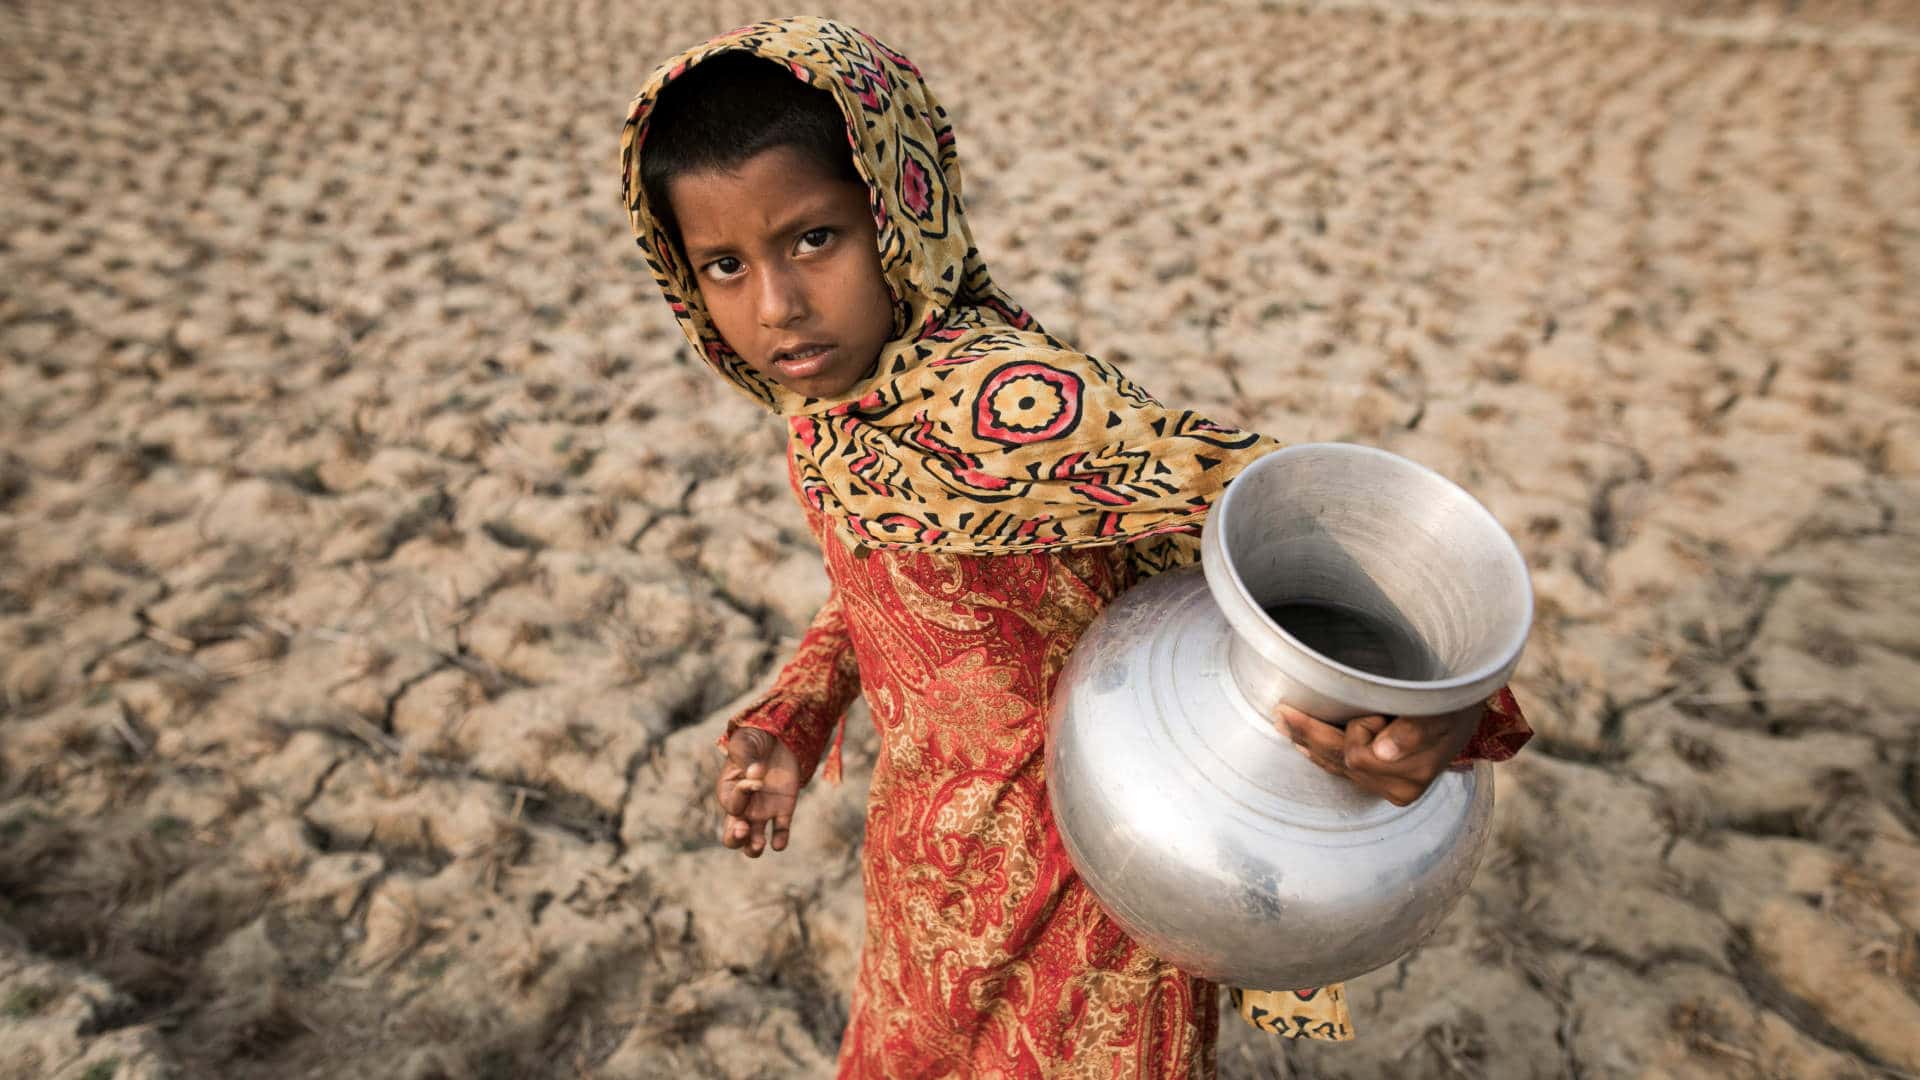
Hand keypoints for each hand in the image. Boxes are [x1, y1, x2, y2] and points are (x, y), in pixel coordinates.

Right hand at [716, 727, 800, 856]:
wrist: (776, 738)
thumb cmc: (753, 741)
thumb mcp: (746, 744)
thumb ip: (748, 758)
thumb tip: (756, 773)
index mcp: (728, 793)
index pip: (732, 804)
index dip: (743, 794)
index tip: (756, 779)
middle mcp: (743, 809)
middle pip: (732, 836)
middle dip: (735, 838)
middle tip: (744, 829)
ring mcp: (762, 812)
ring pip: (753, 843)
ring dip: (753, 848)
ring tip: (759, 844)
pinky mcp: (783, 811)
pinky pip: (780, 832)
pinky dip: (780, 841)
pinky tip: (779, 842)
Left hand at [1274, 703, 1480, 806]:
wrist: (1469, 711)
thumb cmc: (1453, 699)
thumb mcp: (1442, 706)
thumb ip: (1415, 729)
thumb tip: (1384, 751)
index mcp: (1415, 769)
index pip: (1359, 753)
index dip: (1347, 730)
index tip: (1308, 709)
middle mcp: (1402, 787)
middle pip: (1342, 761)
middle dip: (1313, 734)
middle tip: (1281, 712)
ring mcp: (1393, 791)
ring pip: (1338, 768)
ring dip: (1314, 743)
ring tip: (1287, 721)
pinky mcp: (1386, 789)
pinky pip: (1344, 774)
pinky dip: (1322, 756)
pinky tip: (1302, 744)